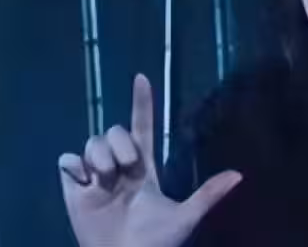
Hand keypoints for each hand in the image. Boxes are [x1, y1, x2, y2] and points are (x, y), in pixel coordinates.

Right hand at [58, 74, 241, 246]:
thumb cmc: (156, 243)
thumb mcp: (184, 217)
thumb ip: (208, 194)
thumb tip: (239, 175)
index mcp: (143, 169)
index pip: (142, 128)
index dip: (142, 103)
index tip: (142, 78)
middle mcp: (119, 167)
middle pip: (113, 131)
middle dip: (118, 144)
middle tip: (124, 169)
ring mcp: (95, 176)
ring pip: (92, 142)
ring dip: (99, 157)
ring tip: (105, 181)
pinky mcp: (74, 187)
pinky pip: (67, 161)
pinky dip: (74, 166)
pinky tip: (85, 181)